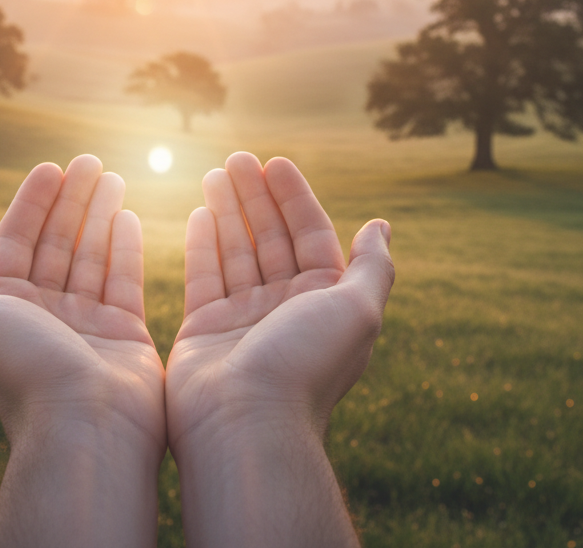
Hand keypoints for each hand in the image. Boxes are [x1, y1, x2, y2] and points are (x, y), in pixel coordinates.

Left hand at [0, 155, 165, 547]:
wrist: (82, 428)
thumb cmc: (21, 370)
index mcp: (4, 309)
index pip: (17, 241)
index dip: (32, 202)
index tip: (52, 167)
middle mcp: (43, 314)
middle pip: (57, 242)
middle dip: (72, 200)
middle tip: (91, 160)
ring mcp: (85, 324)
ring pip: (91, 255)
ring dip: (100, 214)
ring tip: (112, 176)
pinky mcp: (123, 334)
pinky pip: (123, 280)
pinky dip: (125, 246)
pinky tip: (128, 215)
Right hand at [165, 152, 394, 547]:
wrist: (248, 425)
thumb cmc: (306, 365)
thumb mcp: (358, 310)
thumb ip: (371, 267)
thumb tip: (382, 226)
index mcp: (323, 302)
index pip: (309, 235)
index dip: (294, 197)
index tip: (275, 162)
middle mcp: (285, 308)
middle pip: (271, 237)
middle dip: (255, 196)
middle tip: (236, 157)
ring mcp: (244, 318)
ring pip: (236, 250)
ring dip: (227, 210)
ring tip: (215, 172)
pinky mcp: (205, 328)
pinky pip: (205, 275)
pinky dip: (203, 243)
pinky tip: (200, 211)